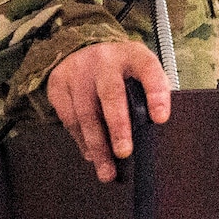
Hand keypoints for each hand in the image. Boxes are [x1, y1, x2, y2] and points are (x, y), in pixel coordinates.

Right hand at [46, 40, 170, 181]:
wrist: (84, 48)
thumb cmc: (123, 68)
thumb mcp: (141, 69)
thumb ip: (150, 92)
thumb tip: (155, 128)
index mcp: (134, 55)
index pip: (149, 71)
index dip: (156, 94)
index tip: (161, 119)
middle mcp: (105, 60)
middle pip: (111, 94)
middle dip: (118, 126)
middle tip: (124, 153)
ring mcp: (78, 71)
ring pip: (85, 113)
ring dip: (97, 145)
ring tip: (107, 170)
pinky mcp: (58, 84)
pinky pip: (69, 118)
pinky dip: (81, 140)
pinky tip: (91, 154)